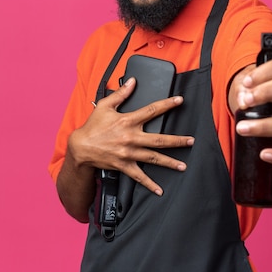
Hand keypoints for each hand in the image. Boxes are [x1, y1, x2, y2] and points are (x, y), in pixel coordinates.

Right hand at [68, 77, 192, 195]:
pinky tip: (160, 190)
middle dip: (177, 141)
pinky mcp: (124, 166)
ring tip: (183, 165)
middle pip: (159, 139)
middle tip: (191, 141)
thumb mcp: (105, 106)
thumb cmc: (93, 126)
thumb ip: (121, 93)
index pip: (152, 110)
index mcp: (128, 120)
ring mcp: (129, 153)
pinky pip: (139, 176)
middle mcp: (131, 137)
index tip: (180, 101)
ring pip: (154, 158)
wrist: (80, 147)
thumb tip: (132, 81)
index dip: (167, 104)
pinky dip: (150, 184)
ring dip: (170, 162)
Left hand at [229, 58, 271, 163]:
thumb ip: (247, 88)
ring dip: (267, 126)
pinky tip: (265, 154)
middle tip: (245, 101)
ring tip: (244, 128)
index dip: (265, 73)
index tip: (246, 82)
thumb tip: (243, 101)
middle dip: (267, 93)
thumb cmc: (268, 89)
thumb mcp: (258, 82)